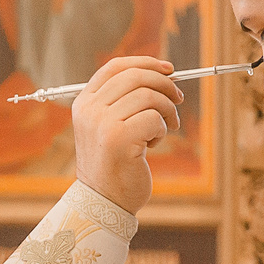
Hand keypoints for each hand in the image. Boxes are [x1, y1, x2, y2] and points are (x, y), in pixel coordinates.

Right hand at [70, 56, 181, 214]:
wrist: (104, 201)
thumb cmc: (115, 164)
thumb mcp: (111, 126)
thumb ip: (125, 101)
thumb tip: (164, 75)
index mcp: (84, 103)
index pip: (115, 67)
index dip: (146, 62)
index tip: (169, 69)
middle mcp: (90, 110)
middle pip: (135, 77)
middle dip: (165, 85)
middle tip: (179, 99)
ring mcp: (102, 123)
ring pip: (149, 97)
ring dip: (167, 111)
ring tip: (166, 129)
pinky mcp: (119, 138)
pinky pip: (155, 118)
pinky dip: (163, 130)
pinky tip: (152, 144)